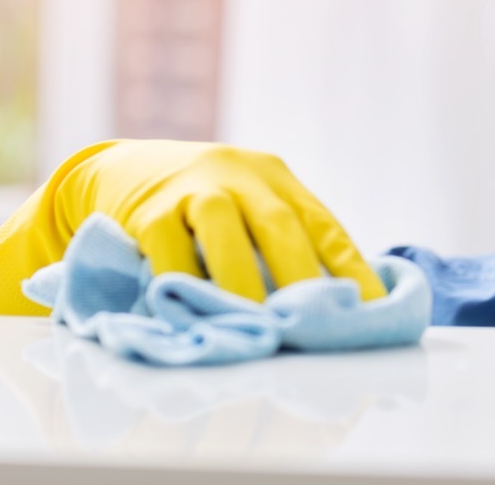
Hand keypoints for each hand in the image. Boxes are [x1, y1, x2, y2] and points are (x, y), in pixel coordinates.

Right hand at [0, 140, 386, 313]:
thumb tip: (330, 307)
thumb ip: (283, 243)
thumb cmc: (201, 204)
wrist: (120, 169)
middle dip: (301, 275)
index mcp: (277, 179)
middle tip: (314, 323)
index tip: (373, 308)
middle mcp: (241, 175)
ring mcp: (193, 189)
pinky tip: (196, 314)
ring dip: (243, 281)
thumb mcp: (249, 206)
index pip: (324, 225)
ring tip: (259, 326)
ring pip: (224, 228)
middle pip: (280, 223)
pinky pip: (167, 249)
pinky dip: (183, 282)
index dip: (351, 268)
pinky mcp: (148, 211)